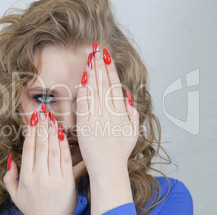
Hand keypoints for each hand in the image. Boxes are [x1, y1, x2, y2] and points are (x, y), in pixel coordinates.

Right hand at [3, 107, 83, 214]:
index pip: (29, 149)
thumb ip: (9, 178)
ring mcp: (54, 178)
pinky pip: (66, 159)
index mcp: (26, 177)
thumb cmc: (33, 209)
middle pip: (41, 146)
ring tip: (52, 118)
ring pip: (53, 150)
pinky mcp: (68, 181)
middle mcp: (39, 176)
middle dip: (41, 127)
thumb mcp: (15, 196)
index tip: (32, 119)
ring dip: (52, 132)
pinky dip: (64, 145)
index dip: (31, 132)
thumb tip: (11, 159)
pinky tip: (63, 134)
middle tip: (42, 112)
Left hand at [76, 46, 139, 178]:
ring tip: (90, 58)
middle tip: (97, 49)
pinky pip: (84, 106)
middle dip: (101, 65)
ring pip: (95, 91)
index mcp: (122, 113)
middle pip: (105, 84)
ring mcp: (98, 119)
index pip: (115, 86)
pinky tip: (83, 80)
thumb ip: (131, 112)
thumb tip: (127, 96)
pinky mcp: (86, 126)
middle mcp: (110, 114)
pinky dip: (84, 92)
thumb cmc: (120, 151)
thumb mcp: (133, 131)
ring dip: (92, 74)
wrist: (109, 168)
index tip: (107, 56)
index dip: (111, 69)